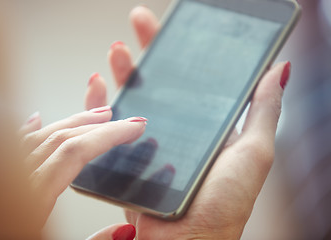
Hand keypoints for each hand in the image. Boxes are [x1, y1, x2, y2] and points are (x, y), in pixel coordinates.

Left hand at [19, 108, 146, 229]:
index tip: (133, 128)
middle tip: (123, 120)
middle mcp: (16, 181)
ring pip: (40, 136)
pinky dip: (30, 129)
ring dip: (71, 122)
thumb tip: (125, 231)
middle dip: (97, 125)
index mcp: (33, 199)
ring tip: (95, 116)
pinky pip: (13, 144)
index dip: (109, 136)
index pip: (76, 152)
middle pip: (61, 139)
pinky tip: (37, 119)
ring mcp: (3, 175)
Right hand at [97, 6, 287, 238]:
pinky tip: (98, 87)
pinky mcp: (127, 159)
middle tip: (139, 23)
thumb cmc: (224, 204)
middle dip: (148, 51)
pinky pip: (106, 127)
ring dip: (122, 73)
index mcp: (206, 125)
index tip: (173, 27)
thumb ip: (264, 110)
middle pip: (159, 83)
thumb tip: (278, 69)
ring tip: (116, 51)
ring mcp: (150, 144)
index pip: (192, 79)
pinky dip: (99, 106)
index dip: (182, 52)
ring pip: (131, 100)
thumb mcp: (254, 152)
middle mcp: (178, 131)